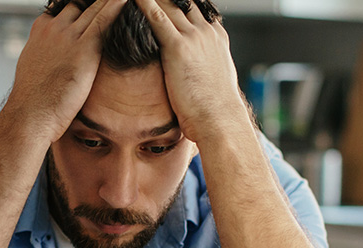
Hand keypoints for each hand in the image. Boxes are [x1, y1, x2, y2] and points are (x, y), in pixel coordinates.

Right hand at [5, 0, 127, 143]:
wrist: (30, 114)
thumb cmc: (33, 100)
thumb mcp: (35, 66)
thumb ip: (47, 54)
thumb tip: (55, 59)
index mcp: (41, 30)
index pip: (64, 6)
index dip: (80, 7)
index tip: (90, 7)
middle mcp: (54, 27)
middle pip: (80, 3)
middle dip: (96, 3)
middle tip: (112, 3)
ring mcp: (69, 36)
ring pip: (94, 7)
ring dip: (108, 3)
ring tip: (127, 0)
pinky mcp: (84, 49)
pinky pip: (105, 20)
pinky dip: (117, 7)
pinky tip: (126, 0)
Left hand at [134, 0, 251, 143]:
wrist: (219, 119)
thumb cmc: (215, 109)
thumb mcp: (214, 79)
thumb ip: (203, 66)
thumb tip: (194, 73)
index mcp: (216, 38)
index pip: (195, 9)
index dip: (179, 3)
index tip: (165, 2)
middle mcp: (206, 31)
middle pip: (182, 2)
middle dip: (166, 0)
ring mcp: (193, 36)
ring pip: (169, 4)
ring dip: (153, 0)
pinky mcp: (178, 47)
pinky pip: (156, 17)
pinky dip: (143, 4)